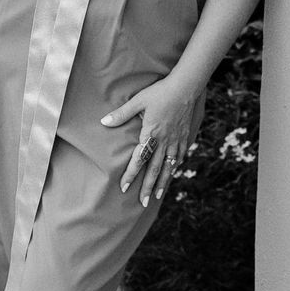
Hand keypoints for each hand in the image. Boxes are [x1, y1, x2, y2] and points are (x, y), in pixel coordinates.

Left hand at [102, 74, 203, 205]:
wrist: (185, 87)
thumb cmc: (159, 92)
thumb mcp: (138, 101)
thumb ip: (121, 114)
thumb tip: (104, 122)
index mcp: (151, 134)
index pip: (139, 160)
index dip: (131, 174)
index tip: (124, 188)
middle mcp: (165, 141)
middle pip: (155, 169)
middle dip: (148, 187)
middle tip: (143, 202)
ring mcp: (176, 141)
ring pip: (168, 167)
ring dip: (162, 183)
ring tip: (158, 196)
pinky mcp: (184, 137)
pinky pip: (179, 158)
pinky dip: (174, 169)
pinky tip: (171, 174)